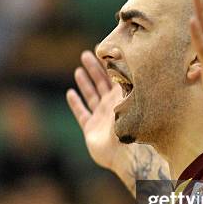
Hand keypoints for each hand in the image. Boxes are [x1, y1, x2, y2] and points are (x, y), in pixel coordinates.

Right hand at [66, 50, 123, 170]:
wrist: (125, 153)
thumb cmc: (131, 125)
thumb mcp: (129, 97)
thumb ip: (125, 77)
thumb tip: (122, 53)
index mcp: (124, 98)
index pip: (115, 77)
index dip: (107, 64)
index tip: (101, 50)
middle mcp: (112, 106)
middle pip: (101, 84)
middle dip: (94, 69)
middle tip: (86, 55)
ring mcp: (101, 118)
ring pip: (91, 96)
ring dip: (85, 83)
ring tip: (79, 71)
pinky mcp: (91, 129)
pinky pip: (82, 113)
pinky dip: (76, 104)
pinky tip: (71, 94)